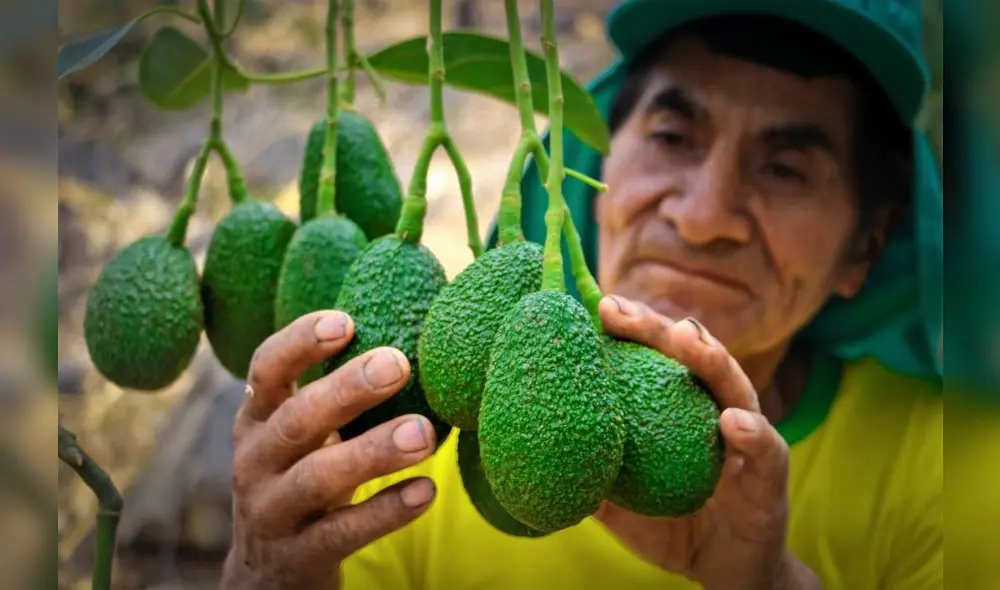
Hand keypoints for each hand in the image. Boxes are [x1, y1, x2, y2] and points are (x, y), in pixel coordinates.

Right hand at [220, 310, 439, 589]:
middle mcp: (255, 461)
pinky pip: (341, 532)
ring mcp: (271, 511)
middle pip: (295, 419)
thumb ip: (335, 395)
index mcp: (258, 419)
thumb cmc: (302, 479)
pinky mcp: (297, 557)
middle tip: (399, 364)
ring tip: (424, 433)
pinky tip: (426, 491)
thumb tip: (411, 335)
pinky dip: (385, 511)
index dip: (300, 342)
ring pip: (317, 478)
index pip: (266, 369)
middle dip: (346, 389)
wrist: (267, 574)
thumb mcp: (303, 436)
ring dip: (373, 452)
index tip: (346, 322)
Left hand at [593, 295, 820, 589]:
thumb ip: (589, 476)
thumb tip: (535, 458)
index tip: (590, 307)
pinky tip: (730, 422)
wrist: (726, 573)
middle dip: (655, 327)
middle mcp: (715, 411)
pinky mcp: (769, 477)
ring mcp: (747, 440)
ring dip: (709, 359)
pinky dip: (751, 433)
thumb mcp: (620, 502)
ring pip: (733, 387)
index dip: (627, 331)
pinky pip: (765, 450)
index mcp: (680, 409)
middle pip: (690, 357)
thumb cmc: (673, 527)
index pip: (655, 357)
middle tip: (615, 308)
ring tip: (684, 336)